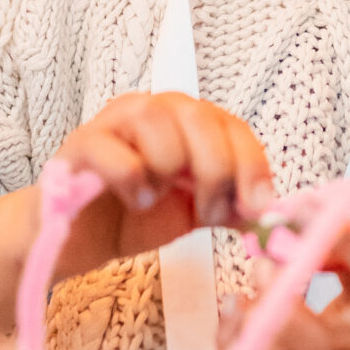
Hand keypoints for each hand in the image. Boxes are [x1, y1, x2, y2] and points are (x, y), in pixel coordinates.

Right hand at [52, 93, 275, 276]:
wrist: (75, 239)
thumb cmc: (131, 215)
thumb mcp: (193, 212)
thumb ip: (232, 206)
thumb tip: (274, 214)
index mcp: (183, 121)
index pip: (231, 125)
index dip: (252, 163)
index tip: (260, 205)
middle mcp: (150, 110)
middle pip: (200, 118)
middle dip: (216, 172)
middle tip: (209, 213)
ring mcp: (111, 124)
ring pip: (156, 123)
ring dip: (171, 171)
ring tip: (159, 202)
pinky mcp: (78, 148)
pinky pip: (115, 153)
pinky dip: (133, 180)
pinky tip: (134, 201)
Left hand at [217, 224, 349, 349]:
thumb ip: (346, 242)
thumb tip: (303, 211)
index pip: (320, 349)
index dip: (286, 312)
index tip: (269, 266)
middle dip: (256, 318)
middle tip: (257, 270)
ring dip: (238, 331)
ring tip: (242, 294)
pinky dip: (234, 342)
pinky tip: (239, 310)